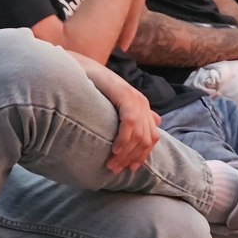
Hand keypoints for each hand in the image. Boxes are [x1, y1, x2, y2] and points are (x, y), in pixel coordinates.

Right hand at [72, 57, 160, 171]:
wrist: (81, 68)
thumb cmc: (94, 87)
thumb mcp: (115, 103)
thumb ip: (134, 114)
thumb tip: (157, 121)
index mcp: (142, 106)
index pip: (151, 137)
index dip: (143, 155)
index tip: (130, 169)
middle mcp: (143, 102)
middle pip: (147, 139)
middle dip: (132, 158)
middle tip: (116, 169)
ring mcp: (135, 99)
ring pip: (139, 135)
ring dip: (126, 153)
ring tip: (112, 164)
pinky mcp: (125, 96)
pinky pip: (130, 124)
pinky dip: (123, 140)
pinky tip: (114, 149)